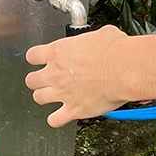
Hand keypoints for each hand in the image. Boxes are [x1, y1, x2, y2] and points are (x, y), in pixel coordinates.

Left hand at [25, 26, 155, 127]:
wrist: (125, 69)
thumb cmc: (116, 51)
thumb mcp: (102, 35)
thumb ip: (92, 40)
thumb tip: (101, 39)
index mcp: (58, 52)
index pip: (32, 56)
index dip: (36, 58)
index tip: (39, 60)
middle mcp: (56, 73)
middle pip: (31, 80)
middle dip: (36, 80)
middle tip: (44, 80)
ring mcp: (62, 93)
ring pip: (38, 98)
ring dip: (43, 97)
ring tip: (51, 97)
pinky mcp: (73, 110)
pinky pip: (54, 120)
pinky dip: (55, 120)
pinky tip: (60, 116)